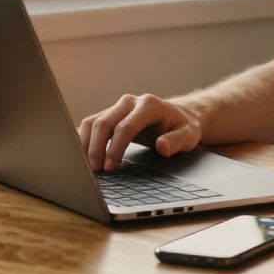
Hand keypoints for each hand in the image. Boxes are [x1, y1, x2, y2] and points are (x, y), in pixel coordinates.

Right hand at [77, 94, 202, 171]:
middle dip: (96, 148)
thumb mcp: (189, 135)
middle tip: (94, 171)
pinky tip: (84, 156)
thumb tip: (162, 147)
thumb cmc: (183, 127)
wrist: (179, 116)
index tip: (110, 167)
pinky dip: (84, 139)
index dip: (115, 148)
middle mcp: (130, 102)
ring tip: (87, 167)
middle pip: (104, 122)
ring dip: (86, 144)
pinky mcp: (111, 113)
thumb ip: (177, 141)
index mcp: (149, 105)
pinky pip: (91, 124)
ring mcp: (118, 106)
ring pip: (93, 121)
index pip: (125, 127)